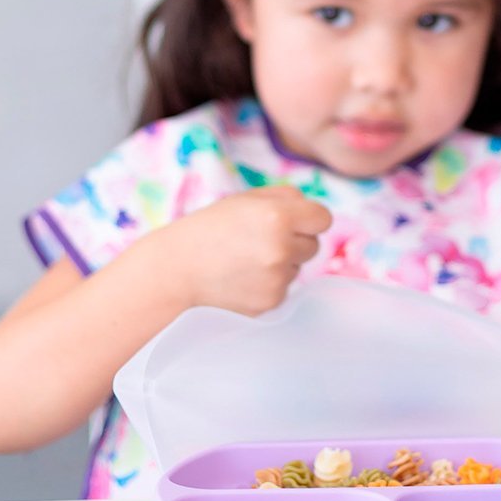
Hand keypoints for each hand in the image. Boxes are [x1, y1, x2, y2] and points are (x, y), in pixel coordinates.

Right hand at [161, 184, 331, 315]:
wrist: (177, 270)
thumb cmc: (211, 228)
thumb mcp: (246, 200)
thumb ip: (287, 198)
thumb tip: (318, 213)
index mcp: (278, 216)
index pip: (323, 218)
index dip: (309, 218)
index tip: (294, 221)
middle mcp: (282, 248)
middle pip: (314, 244)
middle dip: (295, 240)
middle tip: (261, 239)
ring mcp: (277, 279)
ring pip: (298, 267)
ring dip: (282, 263)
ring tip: (246, 259)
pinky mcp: (270, 302)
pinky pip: (284, 288)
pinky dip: (270, 283)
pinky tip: (243, 277)